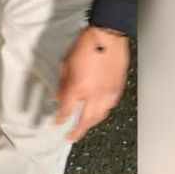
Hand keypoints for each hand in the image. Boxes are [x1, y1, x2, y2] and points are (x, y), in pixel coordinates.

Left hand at [53, 26, 129, 142]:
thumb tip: (57, 97)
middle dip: (77, 131)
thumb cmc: (86, 45)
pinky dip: (102, 112)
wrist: (108, 36)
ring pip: (100, 116)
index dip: (60, 119)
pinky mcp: (118, 89)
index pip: (67, 110)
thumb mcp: (67, 63)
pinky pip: (110, 107)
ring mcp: (108, 93)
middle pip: (86, 120)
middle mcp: (95, 94)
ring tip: (84, 127)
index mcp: (79, 87)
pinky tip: (98, 112)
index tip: (56, 123)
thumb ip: (62, 84)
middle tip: (71, 137)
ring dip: (91, 124)